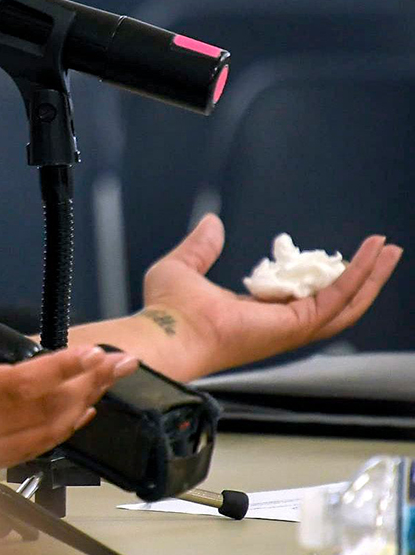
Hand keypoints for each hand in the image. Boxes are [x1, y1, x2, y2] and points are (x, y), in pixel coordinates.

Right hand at [0, 288, 138, 483]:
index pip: (17, 384)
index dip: (58, 369)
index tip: (90, 353)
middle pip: (44, 410)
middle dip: (87, 384)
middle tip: (120, 361)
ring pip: (44, 433)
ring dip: (82, 406)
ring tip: (110, 381)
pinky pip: (31, 451)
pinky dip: (61, 432)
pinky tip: (78, 418)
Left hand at [139, 215, 403, 378]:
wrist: (166, 331)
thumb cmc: (166, 310)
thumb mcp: (182, 266)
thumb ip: (200, 247)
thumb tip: (212, 223)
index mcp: (255, 314)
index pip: (298, 296)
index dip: (318, 276)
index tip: (329, 255)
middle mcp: (278, 324)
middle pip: (333, 302)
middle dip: (360, 277)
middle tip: (381, 252)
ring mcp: (290, 328)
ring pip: (345, 303)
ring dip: (370, 276)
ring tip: (388, 251)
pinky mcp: (297, 324)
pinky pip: (337, 298)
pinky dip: (358, 275)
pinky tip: (372, 254)